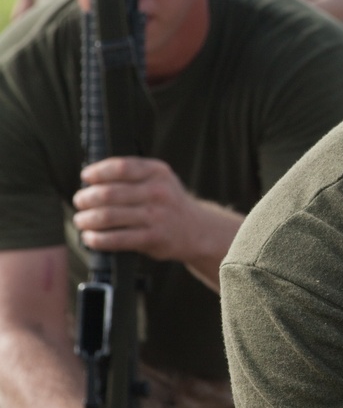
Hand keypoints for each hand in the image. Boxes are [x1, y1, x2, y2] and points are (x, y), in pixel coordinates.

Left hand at [73, 157, 202, 260]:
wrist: (197, 230)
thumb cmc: (169, 203)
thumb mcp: (159, 179)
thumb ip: (133, 175)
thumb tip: (92, 179)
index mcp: (157, 172)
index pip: (120, 167)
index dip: (98, 172)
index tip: (86, 177)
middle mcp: (158, 192)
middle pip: (109, 193)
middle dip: (87, 198)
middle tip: (79, 202)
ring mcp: (156, 216)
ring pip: (109, 216)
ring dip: (88, 219)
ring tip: (81, 221)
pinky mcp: (153, 238)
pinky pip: (118, 239)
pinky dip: (98, 239)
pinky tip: (90, 238)